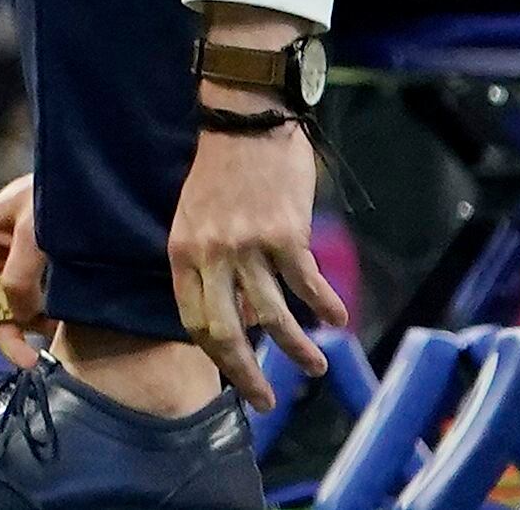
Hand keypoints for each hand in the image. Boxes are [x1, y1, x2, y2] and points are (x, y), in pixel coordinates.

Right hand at [0, 178, 47, 363]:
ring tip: (55, 333)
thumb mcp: (34, 232)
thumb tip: (15, 316)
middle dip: (1, 333)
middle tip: (29, 360)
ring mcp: (14, 264)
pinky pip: (32, 305)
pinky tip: (64, 321)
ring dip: (26, 329)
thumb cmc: (57, 195)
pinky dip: (44, 319)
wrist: (97, 181)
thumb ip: (19, 275)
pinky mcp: (39, 273)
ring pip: (6, 310)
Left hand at [165, 115, 343, 402]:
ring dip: (296, 348)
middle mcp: (210, 253)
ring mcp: (247, 245)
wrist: (243, 118)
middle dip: (246, 374)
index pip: (192, 320)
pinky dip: (324, 307)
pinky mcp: (284, 233)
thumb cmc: (221, 170)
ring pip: (271, 316)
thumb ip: (209, 264)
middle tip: (266, 401)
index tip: (233, 378)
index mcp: (183, 251)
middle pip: (224, 331)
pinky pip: (306, 284)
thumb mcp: (196, 217)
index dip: (214, 356)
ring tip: (315, 368)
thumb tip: (240, 315)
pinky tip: (337, 320)